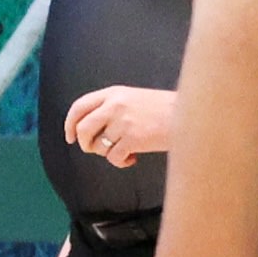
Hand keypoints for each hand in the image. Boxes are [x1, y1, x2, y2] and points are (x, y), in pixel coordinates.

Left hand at [63, 83, 178, 166]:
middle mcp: (115, 106)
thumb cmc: (162, 109)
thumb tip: (88, 130)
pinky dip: (121, 162)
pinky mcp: (133, 139)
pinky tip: (133, 158)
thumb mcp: (133, 98)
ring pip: (98, 146)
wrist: (188, 115)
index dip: (70, 123)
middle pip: (82, 129)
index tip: (70, 137)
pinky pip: (113, 158)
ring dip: (107, 154)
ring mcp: (123, 122)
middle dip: (85, 144)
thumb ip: (111, 108)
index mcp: (113, 93)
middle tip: (94, 150)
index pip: (79, 107)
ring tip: (122, 151)